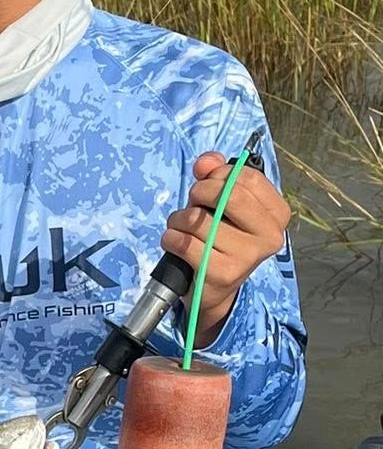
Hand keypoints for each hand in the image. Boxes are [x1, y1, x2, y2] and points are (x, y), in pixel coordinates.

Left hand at [161, 152, 290, 344]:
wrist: (213, 287)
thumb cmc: (219, 237)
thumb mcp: (221, 202)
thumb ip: (215, 174)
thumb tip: (206, 162)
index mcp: (277, 213)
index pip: (249, 177)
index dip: (220, 174)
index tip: (208, 183)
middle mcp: (270, 235)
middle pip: (229, 195)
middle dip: (200, 193)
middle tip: (193, 203)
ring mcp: (249, 257)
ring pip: (201, 221)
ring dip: (179, 219)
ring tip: (180, 227)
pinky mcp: (224, 274)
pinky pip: (186, 244)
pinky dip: (171, 238)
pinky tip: (174, 242)